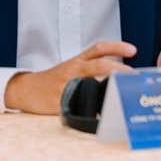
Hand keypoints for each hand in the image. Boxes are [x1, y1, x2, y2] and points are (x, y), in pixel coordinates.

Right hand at [4, 41, 135, 114]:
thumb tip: (119, 77)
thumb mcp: (72, 67)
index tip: (133, 50)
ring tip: (122, 92)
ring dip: (108, 88)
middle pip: (98, 64)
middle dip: (117, 68)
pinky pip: (79, 103)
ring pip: (91, 83)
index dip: (117, 47)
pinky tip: (104, 113)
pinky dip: (92, 107)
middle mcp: (74, 69)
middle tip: (132, 75)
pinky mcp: (61, 101)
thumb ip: (92, 69)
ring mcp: (67, 85)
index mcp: (78, 60)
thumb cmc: (53, 79)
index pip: (99, 48)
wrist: (26, 89)